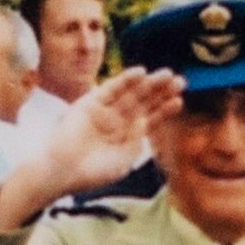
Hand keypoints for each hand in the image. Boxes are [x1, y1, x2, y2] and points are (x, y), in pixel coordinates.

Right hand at [0, 69, 181, 228]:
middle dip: (161, 92)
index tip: (179, 101)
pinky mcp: (91, 102)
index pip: (149, 119)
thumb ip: (137, 143)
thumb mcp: (124, 161)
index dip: (164, 109)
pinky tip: (141, 72)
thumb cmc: (93, 172)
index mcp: (126, 137)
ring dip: (149, 84)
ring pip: (131, 93)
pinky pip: (111, 88)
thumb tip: (147, 125)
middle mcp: (117, 121)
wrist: (64, 170)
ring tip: (167, 75)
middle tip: (181, 81)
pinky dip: (125, 79)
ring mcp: (104, 110)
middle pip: (143, 102)